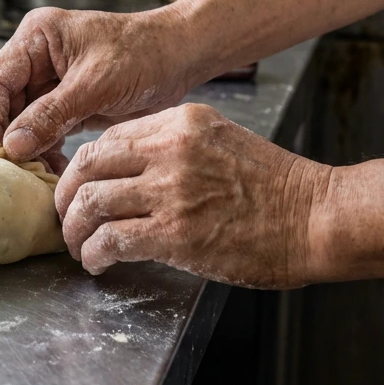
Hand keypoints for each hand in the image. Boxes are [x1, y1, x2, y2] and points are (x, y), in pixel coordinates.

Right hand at [0, 6, 199, 164]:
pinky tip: (52, 171)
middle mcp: (37, 59)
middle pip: (5, 104)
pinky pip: (44, 132)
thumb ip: (51, 113)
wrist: (181, 58)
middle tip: (11, 169)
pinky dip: (46, 151)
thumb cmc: (143, 55)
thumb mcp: (95, 84)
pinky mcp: (67, 105)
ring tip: (35, 174)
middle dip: (8, 137)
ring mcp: (51, 83)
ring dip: (27, 149)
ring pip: (23, 122)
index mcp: (37, 38)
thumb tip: (13, 144)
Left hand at [55, 103, 330, 288]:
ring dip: (75, 230)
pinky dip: (94, 253)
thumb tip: (129, 169)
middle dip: (66, 196)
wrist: (318, 218)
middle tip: (65, 217)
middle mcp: (169, 149)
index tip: (78, 187)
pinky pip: (110, 239)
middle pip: (87, 165)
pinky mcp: (173, 233)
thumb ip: (175, 146)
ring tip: (79, 246)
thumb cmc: (276, 188)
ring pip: (90, 203)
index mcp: (180, 122)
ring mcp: (170, 190)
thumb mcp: (222, 140)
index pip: (108, 138)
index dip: (84, 166)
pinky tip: (97, 262)